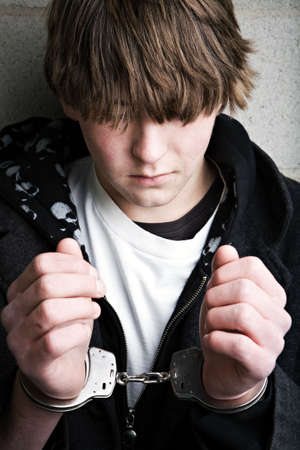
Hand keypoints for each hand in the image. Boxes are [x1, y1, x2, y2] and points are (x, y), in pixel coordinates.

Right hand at [1, 238, 103, 399]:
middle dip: (82, 284)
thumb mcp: (71, 294)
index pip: (42, 264)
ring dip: (81, 307)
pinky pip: (55, 340)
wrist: (61, 370)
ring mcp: (19, 338)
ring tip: (94, 309)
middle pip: (47, 285)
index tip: (92, 274)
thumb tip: (67, 243)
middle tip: (100, 290)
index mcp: (20, 290)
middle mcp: (13, 312)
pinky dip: (77, 331)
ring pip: (50, 311)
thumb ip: (68, 267)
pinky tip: (85, 329)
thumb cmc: (65, 330)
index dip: (73, 264)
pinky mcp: (32, 361)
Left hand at [199, 245, 290, 404]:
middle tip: (210, 310)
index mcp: (273, 294)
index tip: (215, 288)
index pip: (252, 266)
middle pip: (244, 289)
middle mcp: (280, 316)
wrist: (223, 368)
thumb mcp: (219, 293)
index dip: (224, 273)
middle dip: (215, 297)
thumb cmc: (224, 327)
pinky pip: (238, 344)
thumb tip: (227, 250)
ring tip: (212, 326)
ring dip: (214, 318)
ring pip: (242, 314)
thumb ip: (223, 270)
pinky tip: (212, 341)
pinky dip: (215, 340)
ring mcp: (275, 341)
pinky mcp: (263, 364)